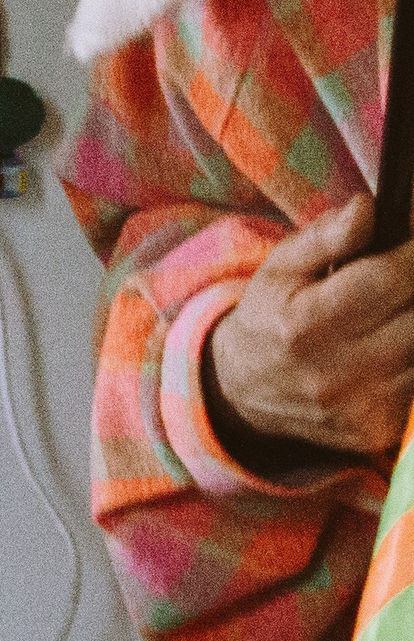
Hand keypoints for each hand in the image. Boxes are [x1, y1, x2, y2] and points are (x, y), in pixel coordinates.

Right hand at [207, 196, 413, 460]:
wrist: (244, 395)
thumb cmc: (272, 317)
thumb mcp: (281, 267)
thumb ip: (326, 236)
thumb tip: (367, 209)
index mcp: (307, 325)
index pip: (396, 277)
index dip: (412, 257)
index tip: (407, 250)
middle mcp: (335, 373)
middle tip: (400, 286)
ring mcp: (361, 408)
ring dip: (412, 325)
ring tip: (394, 316)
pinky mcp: (379, 431)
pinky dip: (410, 361)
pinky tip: (393, 348)